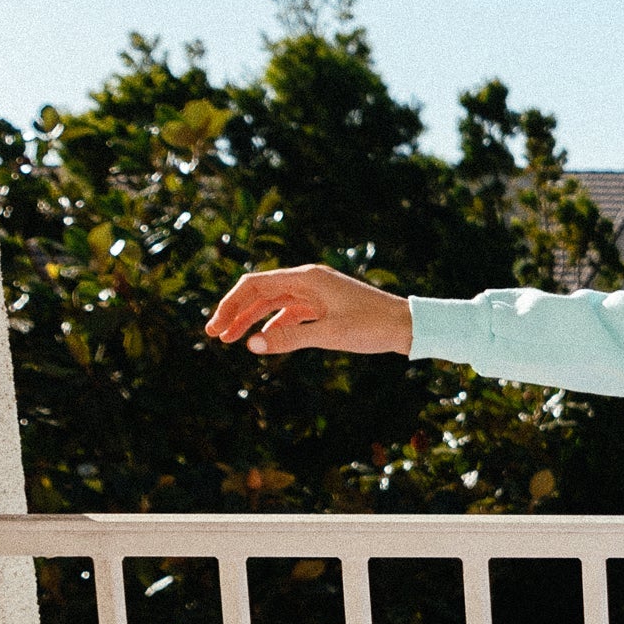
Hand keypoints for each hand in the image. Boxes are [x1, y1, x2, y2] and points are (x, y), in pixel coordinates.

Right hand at [204, 264, 410, 359]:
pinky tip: (264, 339)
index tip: (214, 328)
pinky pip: (292, 312)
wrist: (408, 326)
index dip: (231, 305)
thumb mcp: (329, 335)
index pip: (255, 285)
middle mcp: (309, 280)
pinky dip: (275, 324)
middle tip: (214, 336)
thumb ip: (290, 339)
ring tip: (232, 341)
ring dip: (252, 320)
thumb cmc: (373, 327)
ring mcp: (317, 292)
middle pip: (261, 293)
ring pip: (274, 303)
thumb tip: (252, 344)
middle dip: (236, 313)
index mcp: (307, 278)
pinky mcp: (326, 306)